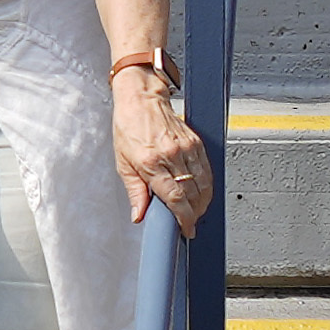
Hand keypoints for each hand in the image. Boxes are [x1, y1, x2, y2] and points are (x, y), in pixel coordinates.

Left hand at [114, 68, 216, 225]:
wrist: (141, 100)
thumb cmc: (128, 127)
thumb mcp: (122, 163)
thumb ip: (134, 192)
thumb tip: (140, 214)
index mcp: (151, 163)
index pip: (175, 199)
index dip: (184, 219)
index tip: (186, 229)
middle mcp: (172, 156)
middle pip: (193, 195)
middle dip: (194, 214)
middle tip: (189, 222)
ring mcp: (187, 149)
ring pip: (204, 185)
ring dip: (203, 202)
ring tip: (194, 211)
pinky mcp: (197, 143)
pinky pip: (207, 171)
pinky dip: (207, 186)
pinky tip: (200, 193)